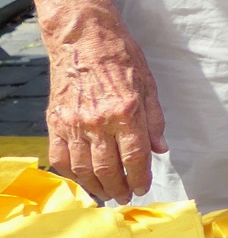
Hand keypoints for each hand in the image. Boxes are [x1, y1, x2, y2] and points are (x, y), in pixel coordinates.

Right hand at [46, 0, 166, 202]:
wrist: (83, 40)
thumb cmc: (121, 57)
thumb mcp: (149, 85)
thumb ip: (155, 120)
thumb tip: (161, 149)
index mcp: (126, 112)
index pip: (135, 157)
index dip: (140, 178)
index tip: (143, 188)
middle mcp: (98, 122)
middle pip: (108, 169)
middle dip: (119, 188)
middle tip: (125, 197)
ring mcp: (73, 124)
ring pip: (83, 168)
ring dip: (96, 187)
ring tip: (107, 194)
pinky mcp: (55, 122)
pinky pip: (60, 157)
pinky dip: (71, 173)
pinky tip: (82, 178)